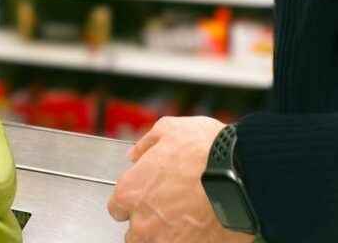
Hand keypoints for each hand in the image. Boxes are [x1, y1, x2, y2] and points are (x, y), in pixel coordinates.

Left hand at [108, 116, 254, 242]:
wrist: (245, 172)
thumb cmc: (207, 150)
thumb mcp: (170, 129)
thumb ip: (147, 143)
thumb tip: (136, 153)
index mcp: (131, 192)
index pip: (117, 208)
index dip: (133, 202)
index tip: (146, 198)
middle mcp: (143, 221)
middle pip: (135, 233)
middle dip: (148, 223)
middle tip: (168, 211)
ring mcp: (168, 241)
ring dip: (166, 236)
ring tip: (185, 223)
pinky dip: (192, 241)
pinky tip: (202, 231)